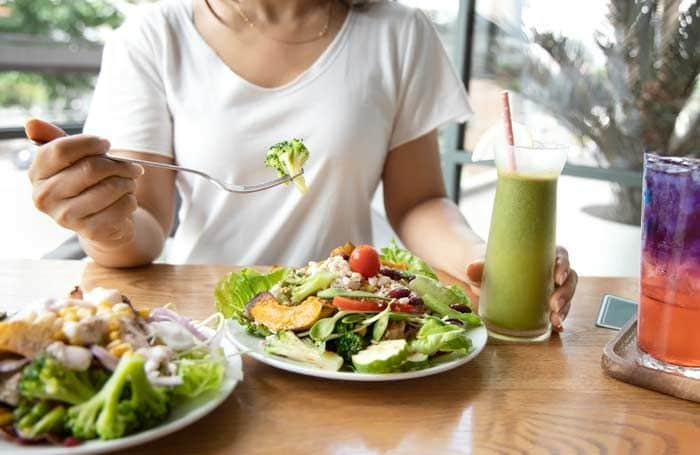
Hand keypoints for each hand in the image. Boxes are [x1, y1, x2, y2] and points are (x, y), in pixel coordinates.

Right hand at [25, 118, 143, 245]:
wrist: (102, 222)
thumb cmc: (87, 184)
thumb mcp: (73, 160)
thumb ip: (57, 140)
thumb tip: (32, 123)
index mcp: (37, 173)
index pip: (61, 150)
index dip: (89, 143)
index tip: (106, 144)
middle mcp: (45, 196)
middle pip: (90, 168)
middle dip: (119, 165)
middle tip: (133, 166)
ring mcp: (65, 216)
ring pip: (110, 188)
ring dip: (128, 183)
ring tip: (129, 183)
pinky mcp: (88, 230)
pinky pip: (122, 207)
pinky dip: (131, 200)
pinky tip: (126, 201)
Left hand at [465, 246, 577, 331]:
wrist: (480, 276)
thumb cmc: (486, 263)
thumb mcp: (482, 263)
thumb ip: (478, 265)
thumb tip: (470, 268)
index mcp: (540, 254)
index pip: (560, 255)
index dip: (564, 265)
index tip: (558, 277)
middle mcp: (548, 270)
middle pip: (568, 279)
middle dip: (565, 293)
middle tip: (554, 306)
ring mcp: (548, 288)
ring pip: (566, 296)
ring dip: (565, 309)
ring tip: (555, 321)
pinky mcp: (543, 304)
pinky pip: (558, 311)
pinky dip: (560, 319)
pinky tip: (557, 328)